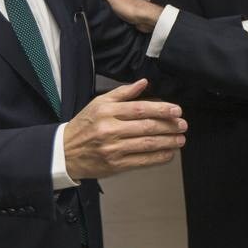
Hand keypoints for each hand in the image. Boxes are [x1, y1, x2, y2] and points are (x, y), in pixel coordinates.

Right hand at [64, 79, 185, 178]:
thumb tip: (144, 82)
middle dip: (169, 126)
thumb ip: (123, 93)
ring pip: (147, 144)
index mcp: (107, 111)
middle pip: (147, 126)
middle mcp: (110, 129)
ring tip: (180, 139)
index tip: (177, 110)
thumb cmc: (84, 126)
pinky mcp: (115, 165)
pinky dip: (158, 157)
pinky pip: (142, 161)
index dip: (162, 109)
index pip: (141, 109)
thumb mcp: (99, 103)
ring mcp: (113, 148)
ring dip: (168, 142)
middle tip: (183, 125)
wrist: (64, 152)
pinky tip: (169, 153)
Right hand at [90, 0, 161, 31]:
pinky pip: (113, 20)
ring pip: (107, 13)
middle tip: (85, 13)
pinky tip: (105, 25)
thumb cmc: (131, 7)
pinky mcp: (124, 19)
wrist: (146, 19)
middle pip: (101, 4)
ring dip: (102, 16)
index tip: (81, 1)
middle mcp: (116, 0)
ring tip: (93, 20)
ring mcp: (120, 10)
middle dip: (95, 8)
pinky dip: (109, 22)